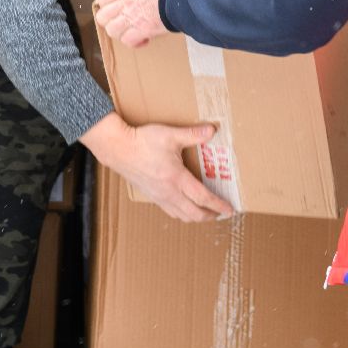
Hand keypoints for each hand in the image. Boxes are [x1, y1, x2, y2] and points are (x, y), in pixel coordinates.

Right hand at [80, 113, 233, 221]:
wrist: (117, 149)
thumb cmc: (142, 141)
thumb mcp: (170, 135)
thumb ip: (193, 134)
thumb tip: (212, 130)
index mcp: (176, 178)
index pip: (203, 198)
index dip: (218, 205)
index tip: (230, 210)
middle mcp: (168, 192)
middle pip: (194, 213)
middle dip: (210, 216)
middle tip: (221, 213)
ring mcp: (159, 196)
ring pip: (181, 215)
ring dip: (196, 217)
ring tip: (206, 213)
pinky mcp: (151, 196)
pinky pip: (170, 211)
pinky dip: (182, 213)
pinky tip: (185, 206)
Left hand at [93, 0, 172, 47]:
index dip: (108, 8)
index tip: (117, 11)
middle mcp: (126, 2)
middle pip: (103, 17)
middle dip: (111, 22)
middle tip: (124, 24)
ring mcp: (132, 16)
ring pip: (112, 30)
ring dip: (122, 34)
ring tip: (134, 33)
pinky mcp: (142, 29)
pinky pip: (128, 41)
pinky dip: (136, 43)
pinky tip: (146, 39)